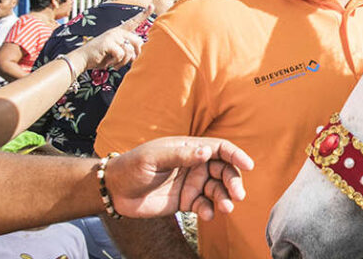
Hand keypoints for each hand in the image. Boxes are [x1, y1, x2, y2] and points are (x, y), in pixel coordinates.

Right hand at [77, 8, 150, 69]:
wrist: (82, 59)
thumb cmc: (101, 56)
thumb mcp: (116, 51)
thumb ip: (127, 49)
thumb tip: (139, 54)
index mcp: (119, 32)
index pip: (133, 21)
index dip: (143, 14)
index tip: (151, 6)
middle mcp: (117, 31)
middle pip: (138, 42)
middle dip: (134, 55)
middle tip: (124, 62)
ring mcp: (112, 36)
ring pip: (130, 50)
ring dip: (124, 62)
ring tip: (115, 64)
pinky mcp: (108, 43)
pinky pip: (121, 54)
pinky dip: (117, 62)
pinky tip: (109, 63)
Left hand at [106, 137, 253, 219]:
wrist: (114, 191)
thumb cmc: (132, 167)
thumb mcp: (154, 158)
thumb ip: (180, 155)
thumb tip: (206, 153)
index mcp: (190, 149)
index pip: (220, 149)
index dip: (236, 155)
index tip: (248, 166)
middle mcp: (195, 165)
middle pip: (224, 171)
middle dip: (233, 182)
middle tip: (238, 195)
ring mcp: (192, 184)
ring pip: (217, 189)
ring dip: (225, 198)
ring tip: (225, 208)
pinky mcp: (186, 201)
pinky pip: (205, 205)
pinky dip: (210, 210)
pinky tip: (208, 214)